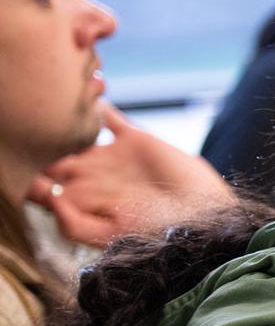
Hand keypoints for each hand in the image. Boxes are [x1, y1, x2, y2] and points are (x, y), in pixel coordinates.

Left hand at [27, 102, 235, 246]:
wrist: (204, 217)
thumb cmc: (160, 233)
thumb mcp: (113, 237)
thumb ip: (75, 225)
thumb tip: (49, 197)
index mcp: (77, 199)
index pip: (37, 180)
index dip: (23, 167)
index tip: (14, 150)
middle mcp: (87, 176)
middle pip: (47, 152)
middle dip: (31, 136)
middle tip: (17, 112)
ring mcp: (109, 156)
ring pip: (72, 131)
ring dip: (59, 116)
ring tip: (49, 93)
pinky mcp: (134, 141)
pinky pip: (109, 117)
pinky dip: (97, 103)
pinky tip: (91, 88)